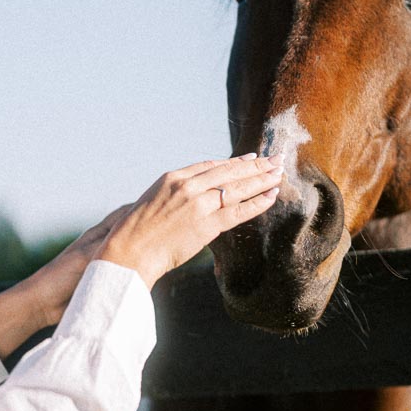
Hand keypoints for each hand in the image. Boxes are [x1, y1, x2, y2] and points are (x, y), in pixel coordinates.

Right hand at [96, 154, 282, 288]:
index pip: (211, 165)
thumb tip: (191, 196)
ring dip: (262, 180)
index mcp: (173, 177)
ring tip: (279, 174)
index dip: (234, 162)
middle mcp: (189, 186)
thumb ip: (174, 194)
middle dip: (256, 166)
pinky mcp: (208, 224)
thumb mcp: (152, 201)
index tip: (251, 159)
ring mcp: (200, 204)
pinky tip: (272, 196)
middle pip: (230, 171)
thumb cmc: (136, 232)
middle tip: (276, 159)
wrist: (130, 251)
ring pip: (239, 188)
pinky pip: (240, 211)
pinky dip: (258, 203)